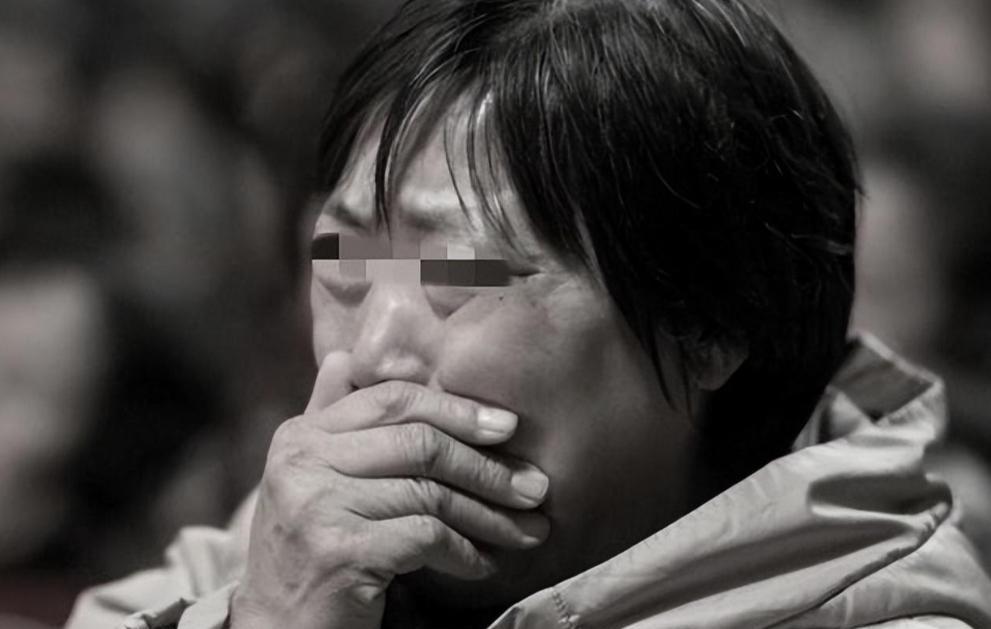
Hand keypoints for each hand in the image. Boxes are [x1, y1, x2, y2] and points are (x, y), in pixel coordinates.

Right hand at [231, 352, 550, 628]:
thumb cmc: (307, 553)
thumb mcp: (310, 479)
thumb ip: (331, 421)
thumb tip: (344, 358)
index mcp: (300, 435)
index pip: (391, 399)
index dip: (455, 409)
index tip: (507, 426)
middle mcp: (302, 462)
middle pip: (418, 443)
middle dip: (487, 467)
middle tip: (535, 487)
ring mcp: (317, 504)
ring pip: (429, 492)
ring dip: (489, 515)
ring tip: (527, 531)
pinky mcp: (340, 550)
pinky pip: (425, 536)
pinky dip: (464, 551)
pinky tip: (483, 564)